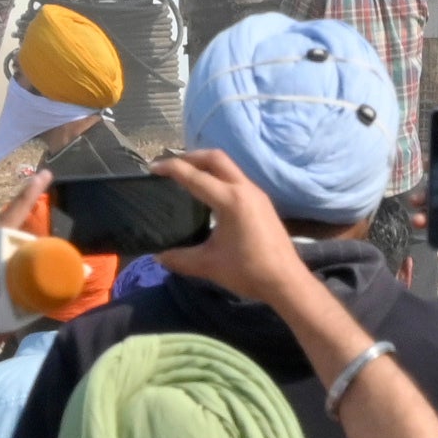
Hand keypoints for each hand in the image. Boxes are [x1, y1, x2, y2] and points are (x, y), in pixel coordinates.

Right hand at [147, 150, 320, 310]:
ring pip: (229, 167)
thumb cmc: (248, 271)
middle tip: (170, 166)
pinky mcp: (262, 202)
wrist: (286, 281)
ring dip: (206, 166)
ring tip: (187, 176)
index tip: (151, 169)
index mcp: (231, 200)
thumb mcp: (209, 265)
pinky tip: (209, 193)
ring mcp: (257, 193)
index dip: (171, 169)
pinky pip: (237, 178)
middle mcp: (245, 189)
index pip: (195, 176)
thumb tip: (158, 256)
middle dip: (190, 157)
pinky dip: (219, 177)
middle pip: (216, 158)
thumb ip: (180, 258)